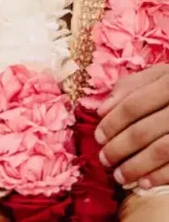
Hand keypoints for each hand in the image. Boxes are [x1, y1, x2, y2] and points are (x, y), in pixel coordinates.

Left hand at [97, 64, 168, 189]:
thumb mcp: (158, 76)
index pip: (133, 105)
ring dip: (136, 167)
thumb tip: (102, 111)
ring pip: (162, 150)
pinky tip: (144, 183)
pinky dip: (161, 176)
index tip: (98, 138)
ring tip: (119, 176)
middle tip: (104, 160)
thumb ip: (129, 88)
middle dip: (119, 149)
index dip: (112, 123)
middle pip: (144, 131)